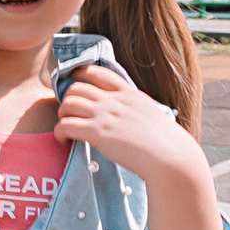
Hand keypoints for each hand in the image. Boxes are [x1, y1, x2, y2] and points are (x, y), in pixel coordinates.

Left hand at [54, 64, 203, 180]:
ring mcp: (106, 115)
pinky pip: (65, 125)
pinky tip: (64, 141)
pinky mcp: (98, 133)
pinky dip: (59, 133)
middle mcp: (115, 100)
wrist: (170, 157)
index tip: (71, 83)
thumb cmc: (163, 141)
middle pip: (76, 88)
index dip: (79, 75)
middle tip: (69, 115)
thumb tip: (123, 107)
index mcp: (128, 93)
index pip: (97, 73)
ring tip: (66, 129)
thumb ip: (132, 106)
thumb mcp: (148, 112)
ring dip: (61, 116)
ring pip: (67, 104)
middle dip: (67, 100)